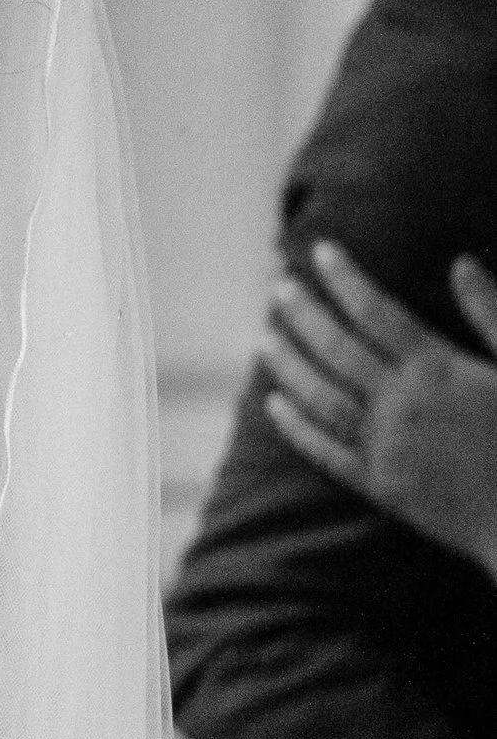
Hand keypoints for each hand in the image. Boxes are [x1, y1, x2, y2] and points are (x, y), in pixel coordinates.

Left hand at [262, 239, 496, 576]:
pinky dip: (297, 428)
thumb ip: (492, 312)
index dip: (346, 278)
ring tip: (264, 339)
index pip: (378, 311)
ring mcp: (387, 448)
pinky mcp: (383, 487)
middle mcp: (403, 405)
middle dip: (306, 315)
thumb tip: (460, 262)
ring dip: (289, 366)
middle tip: (279, 288)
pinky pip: (327, 453)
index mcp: (440, 370)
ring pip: (322, 398)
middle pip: (338, 350)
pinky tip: (274, 406)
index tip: (321, 251)